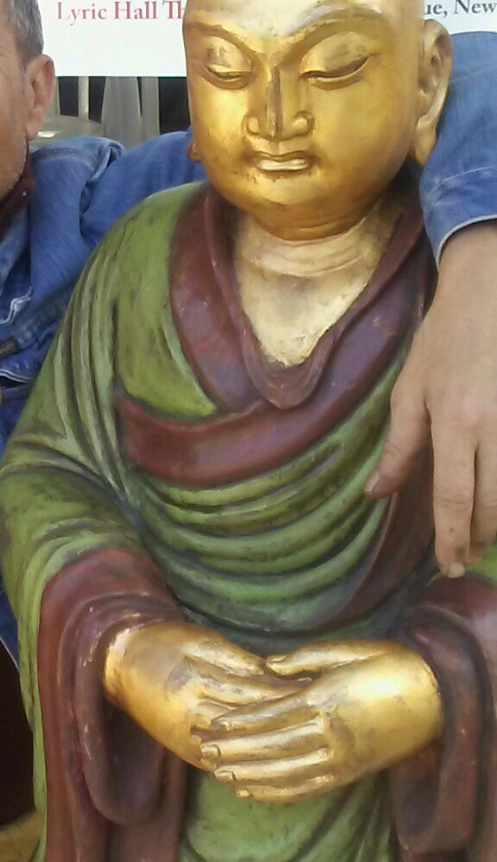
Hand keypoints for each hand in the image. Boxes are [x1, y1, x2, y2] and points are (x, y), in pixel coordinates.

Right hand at [103, 620, 300, 769]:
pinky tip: (273, 768)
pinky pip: (222, 764)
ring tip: (306, 746)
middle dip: (286, 723)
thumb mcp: (201, 639)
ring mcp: (185, 737)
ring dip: (271, 750)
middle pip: (249, 724)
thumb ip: (239, 662)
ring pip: (238, 750)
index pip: (252, 693)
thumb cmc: (162, 643)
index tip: (319, 693)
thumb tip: (280, 678)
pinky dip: (247, 766)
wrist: (118, 664)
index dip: (287, 694)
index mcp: (196, 680)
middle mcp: (190, 713)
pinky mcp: (182, 751)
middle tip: (324, 723)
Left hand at [198, 639, 442, 802]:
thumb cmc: (387, 665)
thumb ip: (303, 658)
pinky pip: (308, 788)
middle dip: (236, 750)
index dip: (240, 722)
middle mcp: (330, 734)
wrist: (434, 697)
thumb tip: (266, 665)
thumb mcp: (345, 651)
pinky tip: (253, 791)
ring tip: (220, 774)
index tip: (213, 725)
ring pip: (287, 773)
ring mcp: (341, 758)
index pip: (272, 716)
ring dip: (251, 775)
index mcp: (324, 700)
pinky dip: (278, 792)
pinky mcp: (350, 773)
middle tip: (204, 751)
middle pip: (273, 747)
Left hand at [368, 222, 496, 574]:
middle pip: (491, 501)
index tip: (448, 565)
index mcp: (457, 422)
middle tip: (461, 559)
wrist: (491, 296)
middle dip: (477, 536)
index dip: (450, 536)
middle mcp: (495, 428)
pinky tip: (496, 501)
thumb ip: (398, 446)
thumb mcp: (410, 389)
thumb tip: (376, 493)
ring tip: (480, 538)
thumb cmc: (445, 340)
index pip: (453, 495)